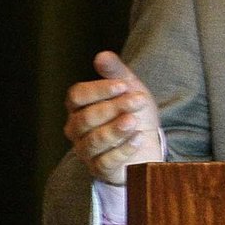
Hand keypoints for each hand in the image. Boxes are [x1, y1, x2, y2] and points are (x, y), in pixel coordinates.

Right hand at [63, 51, 162, 184]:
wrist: (148, 143)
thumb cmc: (133, 112)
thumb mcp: (129, 89)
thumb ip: (116, 73)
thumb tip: (102, 55)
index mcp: (79, 107)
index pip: (77, 96)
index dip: (98, 90)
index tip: (123, 85)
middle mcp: (77, 129)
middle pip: (86, 118)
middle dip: (114, 108)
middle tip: (139, 100)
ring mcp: (86, 151)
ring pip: (94, 141)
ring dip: (116, 129)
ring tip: (134, 121)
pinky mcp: (100, 169)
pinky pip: (106, 161)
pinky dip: (124, 149)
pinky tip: (138, 139)